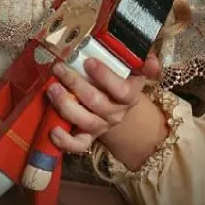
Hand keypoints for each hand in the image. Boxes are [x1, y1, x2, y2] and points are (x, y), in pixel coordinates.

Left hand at [46, 53, 160, 153]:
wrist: (115, 105)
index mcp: (130, 95)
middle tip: (59, 68)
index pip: (121, 90)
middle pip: (97, 103)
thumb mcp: (134, 70)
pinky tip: (52, 129)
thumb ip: (143, 63)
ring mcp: (101, 126)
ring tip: (52, 89)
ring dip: (65, 105)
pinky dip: (64, 140)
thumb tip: (153, 59)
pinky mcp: (88, 137)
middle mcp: (116, 113)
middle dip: (76, 84)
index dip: (105, 77)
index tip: (88, 61)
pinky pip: (78, 144)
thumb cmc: (120, 81)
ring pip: (85, 121)